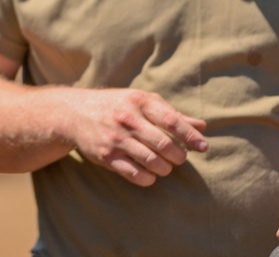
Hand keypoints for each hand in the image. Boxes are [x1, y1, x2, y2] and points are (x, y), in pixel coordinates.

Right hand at [63, 88, 207, 185]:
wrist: (75, 112)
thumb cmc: (117, 106)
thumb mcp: (142, 101)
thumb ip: (171, 114)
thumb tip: (201, 127)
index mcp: (139, 101)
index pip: (172, 120)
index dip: (190, 136)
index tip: (203, 147)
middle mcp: (127, 119)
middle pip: (164, 144)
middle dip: (178, 156)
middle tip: (180, 158)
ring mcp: (116, 138)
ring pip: (152, 162)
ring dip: (165, 168)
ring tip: (165, 166)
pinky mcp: (106, 156)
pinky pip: (135, 174)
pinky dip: (149, 178)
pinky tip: (150, 174)